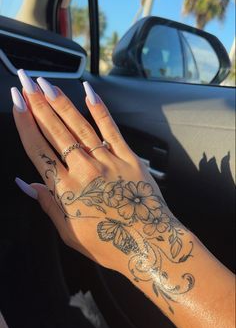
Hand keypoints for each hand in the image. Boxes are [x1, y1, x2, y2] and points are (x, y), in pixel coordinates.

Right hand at [12, 71, 192, 291]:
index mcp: (65, 189)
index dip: (25, 123)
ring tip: (46, 84)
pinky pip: (111, 129)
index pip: (38, 149)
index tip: (16, 103)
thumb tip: (25, 184)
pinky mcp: (128, 158)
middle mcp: (84, 169)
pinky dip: (99, 110)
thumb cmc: (109, 245)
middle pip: (55, 131)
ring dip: (61, 102)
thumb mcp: (69, 233)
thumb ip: (47, 205)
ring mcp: (107, 161)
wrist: (150, 244)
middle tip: (25, 81)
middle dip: (37, 103)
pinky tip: (88, 92)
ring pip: (79, 126)